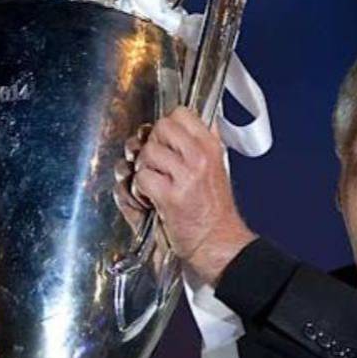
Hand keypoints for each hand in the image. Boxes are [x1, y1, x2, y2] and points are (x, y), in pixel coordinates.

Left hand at [113, 107, 256, 284]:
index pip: (180, 113)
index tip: (165, 143)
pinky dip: (139, 191)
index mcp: (211, 146)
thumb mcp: (215, 167)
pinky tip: (151, 200)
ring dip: (144, 170)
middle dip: (152, 146)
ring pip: (146, 152)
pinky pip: (141, 178)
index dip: (166, 127)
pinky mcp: (170, 196)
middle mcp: (200, 157)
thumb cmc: (213, 212)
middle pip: (159, 128)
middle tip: (158, 166)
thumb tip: (187, 120)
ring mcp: (185, 176)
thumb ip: (200, 143)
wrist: (217, 244)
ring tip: (155, 185)